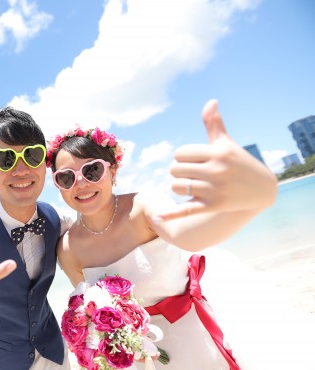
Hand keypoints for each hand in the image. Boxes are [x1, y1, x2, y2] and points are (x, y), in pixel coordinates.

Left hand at [157, 100, 276, 220]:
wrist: (262, 189)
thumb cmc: (239, 162)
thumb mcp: (226, 144)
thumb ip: (214, 124)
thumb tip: (210, 102)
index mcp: (218, 152)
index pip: (180, 153)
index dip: (183, 157)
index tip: (195, 160)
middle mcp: (217, 170)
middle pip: (175, 169)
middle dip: (180, 171)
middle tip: (193, 174)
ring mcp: (215, 189)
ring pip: (176, 186)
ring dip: (180, 187)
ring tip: (193, 186)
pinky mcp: (213, 206)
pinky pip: (185, 210)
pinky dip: (170, 215)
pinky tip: (156, 218)